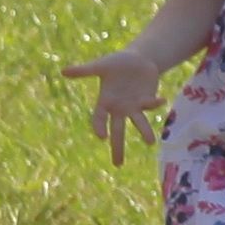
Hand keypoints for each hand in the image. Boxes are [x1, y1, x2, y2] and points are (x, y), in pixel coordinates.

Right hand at [63, 41, 184, 162]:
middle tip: (118, 164)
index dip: (99, 127)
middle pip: (118, 130)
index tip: (102, 136)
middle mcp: (119, 108)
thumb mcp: (100, 66)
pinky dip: (155, 103)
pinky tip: (161, 100)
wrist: (137, 59)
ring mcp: (134, 106)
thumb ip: (84, 70)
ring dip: (144, 132)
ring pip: (139, 122)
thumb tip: (63, 71)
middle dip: (118, 147)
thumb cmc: (115, 63)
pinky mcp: (148, 100)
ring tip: (150, 142)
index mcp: (105, 102)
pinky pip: (151, 105)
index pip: (99, 118)